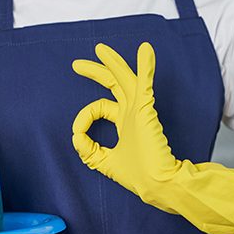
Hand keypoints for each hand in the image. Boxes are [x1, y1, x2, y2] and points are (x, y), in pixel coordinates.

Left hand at [72, 43, 182, 207]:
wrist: (158, 183)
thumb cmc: (138, 175)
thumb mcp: (103, 161)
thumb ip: (88, 149)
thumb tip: (75, 135)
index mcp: (124, 122)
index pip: (99, 107)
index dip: (83, 117)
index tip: (79, 132)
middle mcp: (131, 113)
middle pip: (113, 84)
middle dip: (95, 72)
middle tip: (76, 64)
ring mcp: (139, 111)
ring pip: (125, 79)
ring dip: (113, 62)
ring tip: (100, 49)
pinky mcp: (146, 111)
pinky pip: (144, 84)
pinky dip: (145, 66)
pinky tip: (144, 49)